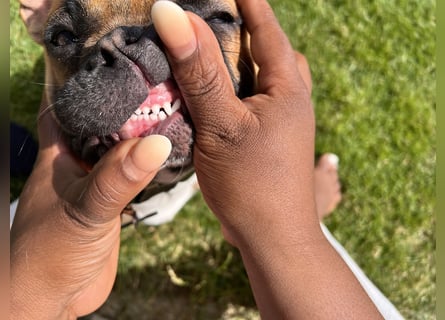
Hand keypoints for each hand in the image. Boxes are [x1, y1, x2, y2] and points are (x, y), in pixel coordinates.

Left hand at [10, 94, 171, 318]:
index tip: (122, 58)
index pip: (69, 100)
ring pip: (122, 146)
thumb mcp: (84, 208)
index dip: (90, 77)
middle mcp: (78, 158)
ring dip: (143, 133)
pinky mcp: (113, 199)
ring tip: (174, 108)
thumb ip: (117, 178)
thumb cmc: (48, 252)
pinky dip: (150, 162)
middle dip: (128, 102)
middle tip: (161, 80)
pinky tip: (171, 151)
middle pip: (104, 120)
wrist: (52, 298)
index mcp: (58, 149)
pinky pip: (134, 172)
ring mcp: (97, 178)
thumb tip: (158, 143)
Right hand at [152, 1, 381, 318]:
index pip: (265, 25)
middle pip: (263, 46)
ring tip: (199, 52)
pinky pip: (249, 97)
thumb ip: (200, 71)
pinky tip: (206, 93)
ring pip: (255, 73)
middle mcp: (289, 95)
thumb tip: (172, 13)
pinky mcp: (268, 134)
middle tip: (200, 19)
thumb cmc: (253, 184)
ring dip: (231, 60)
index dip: (243, 0)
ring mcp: (281, 116)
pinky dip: (229, 89)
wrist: (274, 237)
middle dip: (234, 29)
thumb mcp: (222, 124)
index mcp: (287, 84)